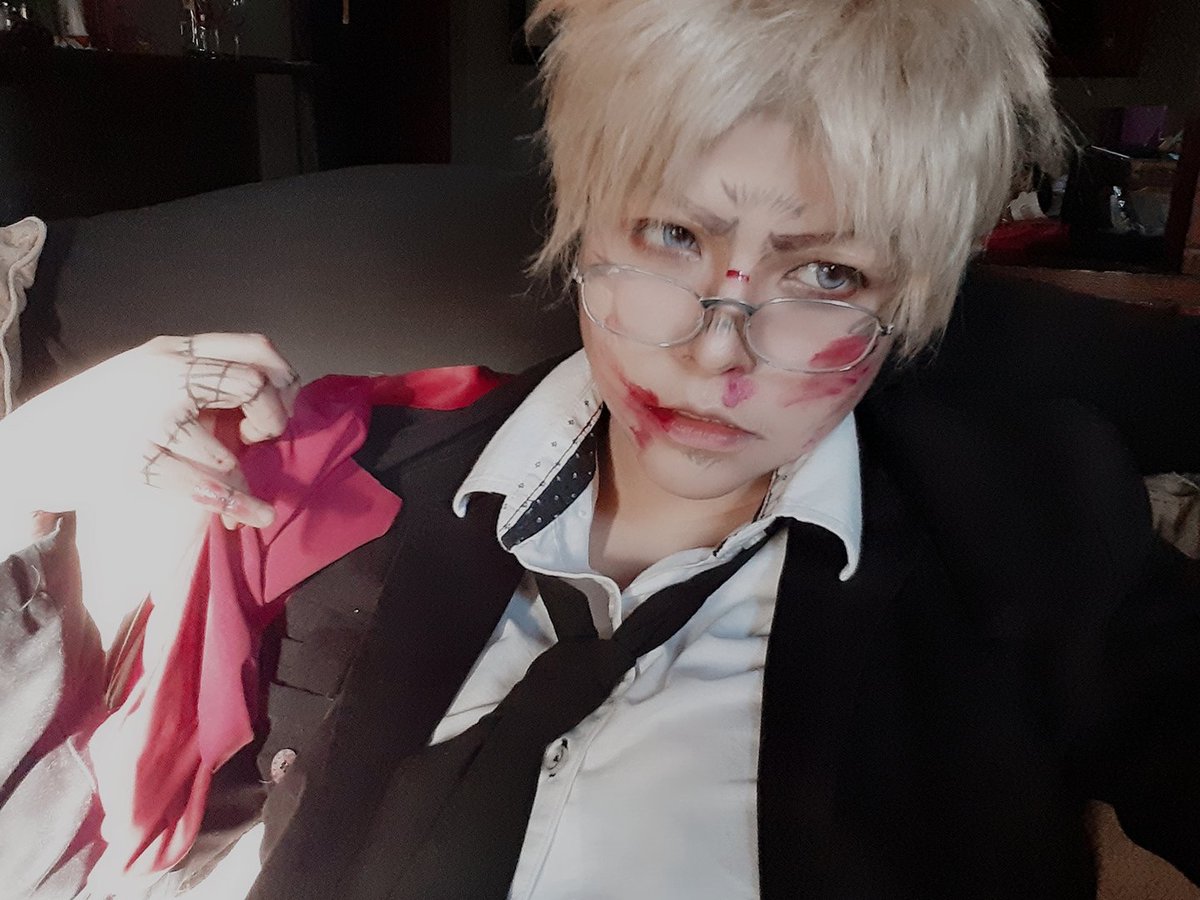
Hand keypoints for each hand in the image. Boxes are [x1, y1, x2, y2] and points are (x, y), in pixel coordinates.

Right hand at [0, 333, 299, 546]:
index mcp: (172, 351)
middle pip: (251, 386)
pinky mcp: (135, 462)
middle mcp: (164, 376)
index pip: (251, 347)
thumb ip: (200, 372)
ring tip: (241, 493)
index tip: (282, 400)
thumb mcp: (148, 373)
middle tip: (259, 438)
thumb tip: (273, 386)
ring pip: (226, 451)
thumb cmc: (103, 413)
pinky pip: (203, 487)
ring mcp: (149, 418)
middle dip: (272, 419)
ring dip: (243, 479)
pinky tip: (252, 514)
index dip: (282, 375)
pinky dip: (236, 504)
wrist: (31, 443)